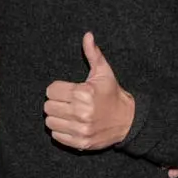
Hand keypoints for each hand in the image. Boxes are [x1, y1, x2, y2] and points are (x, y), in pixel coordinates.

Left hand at [44, 32, 135, 150]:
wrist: (129, 120)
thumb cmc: (112, 94)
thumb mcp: (104, 72)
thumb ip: (93, 53)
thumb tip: (87, 35)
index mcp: (83, 93)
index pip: (50, 91)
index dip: (57, 89)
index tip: (65, 91)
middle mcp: (81, 112)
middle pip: (48, 107)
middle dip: (55, 103)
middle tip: (66, 102)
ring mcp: (80, 129)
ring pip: (50, 122)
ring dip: (56, 117)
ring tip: (68, 113)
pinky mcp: (81, 143)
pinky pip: (56, 136)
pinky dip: (61, 130)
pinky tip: (71, 124)